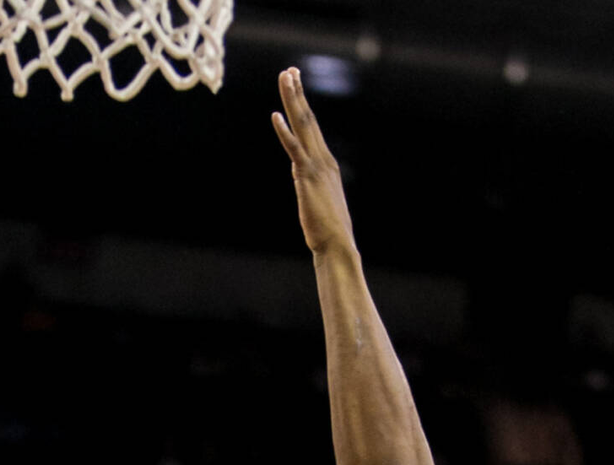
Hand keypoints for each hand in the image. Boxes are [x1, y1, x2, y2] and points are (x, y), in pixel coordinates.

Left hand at [271, 68, 356, 257]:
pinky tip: (275, 116)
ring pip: (302, 126)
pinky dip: (284, 132)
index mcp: (326, 164)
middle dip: (298, 94)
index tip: (296, 86)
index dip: (303, 106)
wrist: (337, 245)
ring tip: (286, 78)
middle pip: (308, 120)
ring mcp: (316, 166)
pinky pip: (294, 150)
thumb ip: (311, 184)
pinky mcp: (306, 177)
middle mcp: (323, 159)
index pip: (312, 129)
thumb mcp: (320, 200)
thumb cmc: (329, 231)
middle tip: (290, 71)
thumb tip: (302, 179)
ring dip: (293, 100)